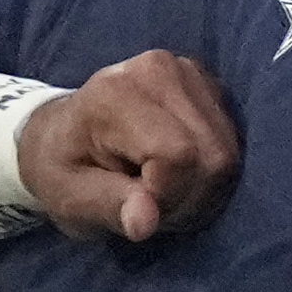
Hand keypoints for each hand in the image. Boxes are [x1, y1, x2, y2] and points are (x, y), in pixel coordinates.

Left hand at [18, 52, 239, 242]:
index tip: (138, 207)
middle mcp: (157, 69)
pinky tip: (180, 172)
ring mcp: (187, 70)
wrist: (60, 133)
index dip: (168, 195)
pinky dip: (209, 168)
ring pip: (229, 150)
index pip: (178, 154)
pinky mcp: (205, 81)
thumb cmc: (62, 168)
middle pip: (213, 155)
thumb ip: (108, 207)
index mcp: (114, 93)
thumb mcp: (69, 198)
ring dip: (202, 187)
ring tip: (162, 189)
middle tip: (151, 205)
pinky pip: (232, 138)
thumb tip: (145, 222)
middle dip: (189, 197)